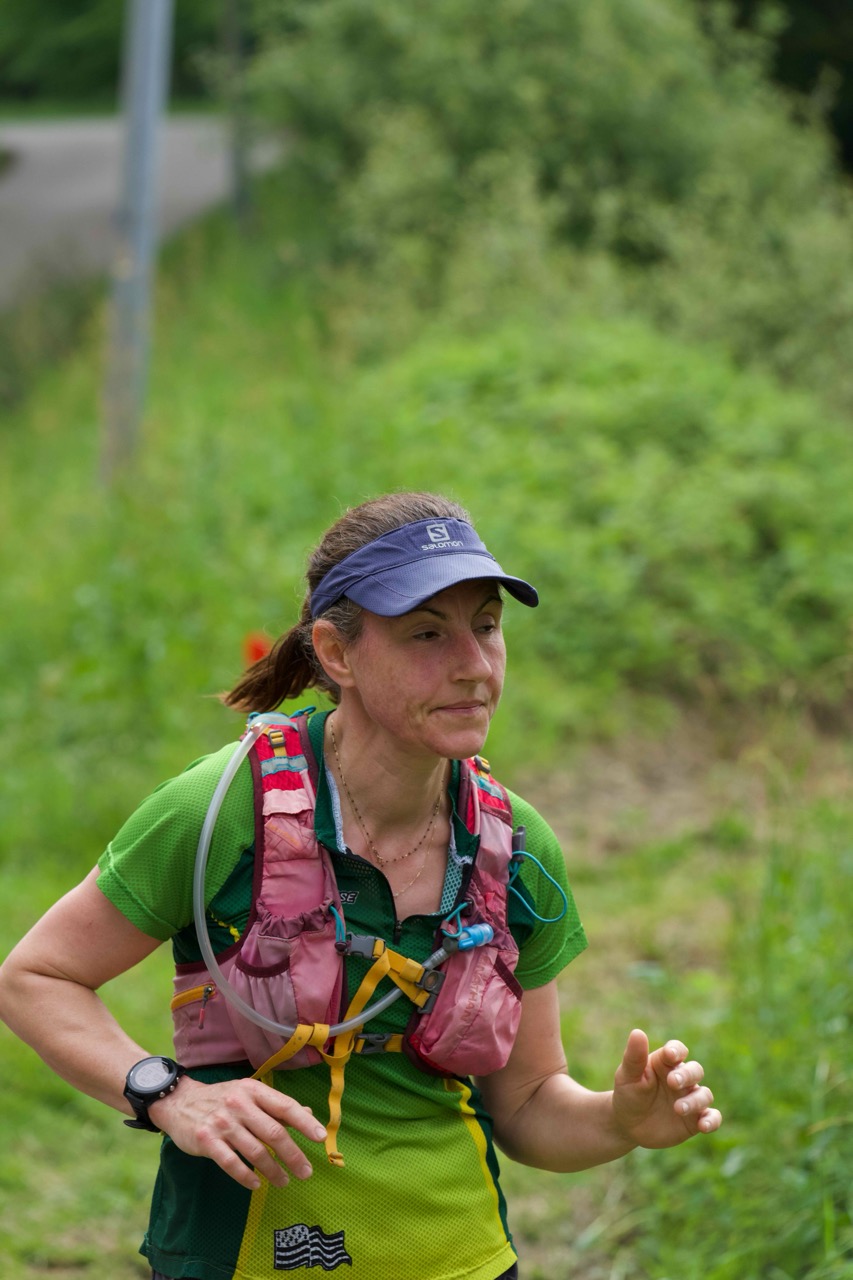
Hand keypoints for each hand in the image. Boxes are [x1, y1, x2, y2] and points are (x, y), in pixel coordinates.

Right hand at [148, 1074, 326, 1190]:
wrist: (179, 1101)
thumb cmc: (221, 1099)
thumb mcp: (249, 1094)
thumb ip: (276, 1105)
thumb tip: (307, 1114)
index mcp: (253, 1090)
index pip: (284, 1106)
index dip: (304, 1122)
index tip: (320, 1137)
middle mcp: (239, 1105)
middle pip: (273, 1132)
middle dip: (293, 1155)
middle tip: (306, 1172)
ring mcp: (222, 1123)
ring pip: (255, 1151)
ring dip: (273, 1170)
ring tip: (284, 1181)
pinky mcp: (207, 1141)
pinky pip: (231, 1163)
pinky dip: (246, 1176)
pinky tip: (256, 1184)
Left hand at [612, 1029, 721, 1149]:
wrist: (628, 1126)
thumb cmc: (628, 1095)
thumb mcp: (627, 1077)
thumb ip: (634, 1057)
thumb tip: (637, 1032)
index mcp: (665, 1063)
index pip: (676, 1050)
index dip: (676, 1050)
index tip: (670, 1055)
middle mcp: (682, 1078)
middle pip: (695, 1070)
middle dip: (687, 1075)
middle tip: (672, 1082)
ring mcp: (690, 1098)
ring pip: (705, 1094)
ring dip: (695, 1101)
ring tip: (678, 1108)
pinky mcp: (695, 1120)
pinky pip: (712, 1117)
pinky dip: (712, 1120)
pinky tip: (703, 1126)